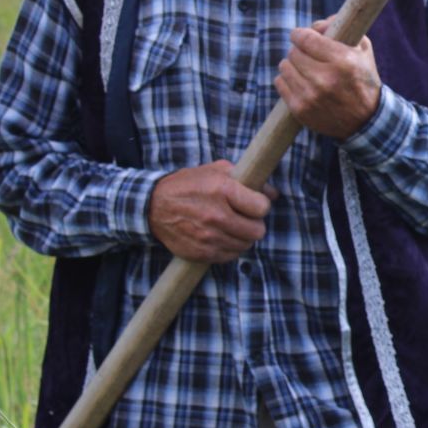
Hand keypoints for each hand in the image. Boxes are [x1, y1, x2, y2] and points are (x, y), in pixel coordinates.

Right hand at [147, 161, 276, 262]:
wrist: (153, 207)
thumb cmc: (188, 185)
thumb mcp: (215, 171)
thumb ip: (246, 179)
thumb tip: (273, 193)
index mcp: (222, 190)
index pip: (262, 207)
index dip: (260, 205)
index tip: (254, 203)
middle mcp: (216, 215)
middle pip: (257, 231)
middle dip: (254, 223)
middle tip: (244, 218)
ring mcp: (209, 237)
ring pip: (246, 245)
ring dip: (242, 237)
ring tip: (231, 226)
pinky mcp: (202, 253)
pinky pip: (230, 256)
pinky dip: (230, 248)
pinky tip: (221, 236)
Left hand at [275, 19, 381, 139]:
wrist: (366, 121)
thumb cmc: (363, 79)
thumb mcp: (362, 49)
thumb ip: (341, 28)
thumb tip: (316, 24)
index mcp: (343, 61)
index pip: (305, 38)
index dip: (300, 34)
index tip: (301, 36)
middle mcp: (325, 79)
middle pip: (294, 52)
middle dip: (299, 50)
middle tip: (308, 55)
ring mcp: (311, 96)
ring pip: (285, 66)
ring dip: (292, 65)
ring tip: (305, 69)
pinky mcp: (300, 109)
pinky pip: (279, 83)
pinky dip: (287, 80)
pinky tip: (300, 82)